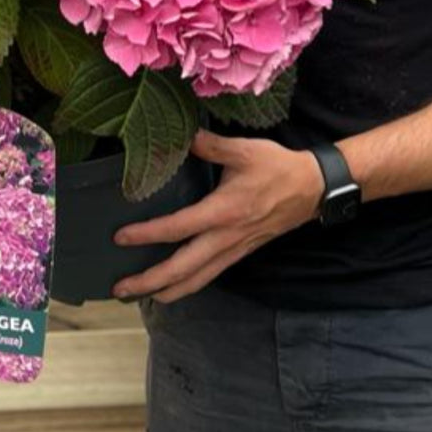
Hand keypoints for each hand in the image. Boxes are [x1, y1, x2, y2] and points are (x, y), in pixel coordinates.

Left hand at [111, 129, 324, 302]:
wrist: (311, 188)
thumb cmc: (277, 167)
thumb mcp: (244, 149)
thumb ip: (211, 144)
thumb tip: (184, 135)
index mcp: (224, 211)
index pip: (178, 228)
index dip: (147, 234)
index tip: (121, 238)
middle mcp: (226, 237)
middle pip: (182, 269)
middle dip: (150, 281)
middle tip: (120, 288)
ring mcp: (234, 249)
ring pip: (197, 280)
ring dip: (167, 290)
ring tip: (140, 296)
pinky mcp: (240, 253)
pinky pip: (210, 275)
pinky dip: (188, 285)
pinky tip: (174, 286)